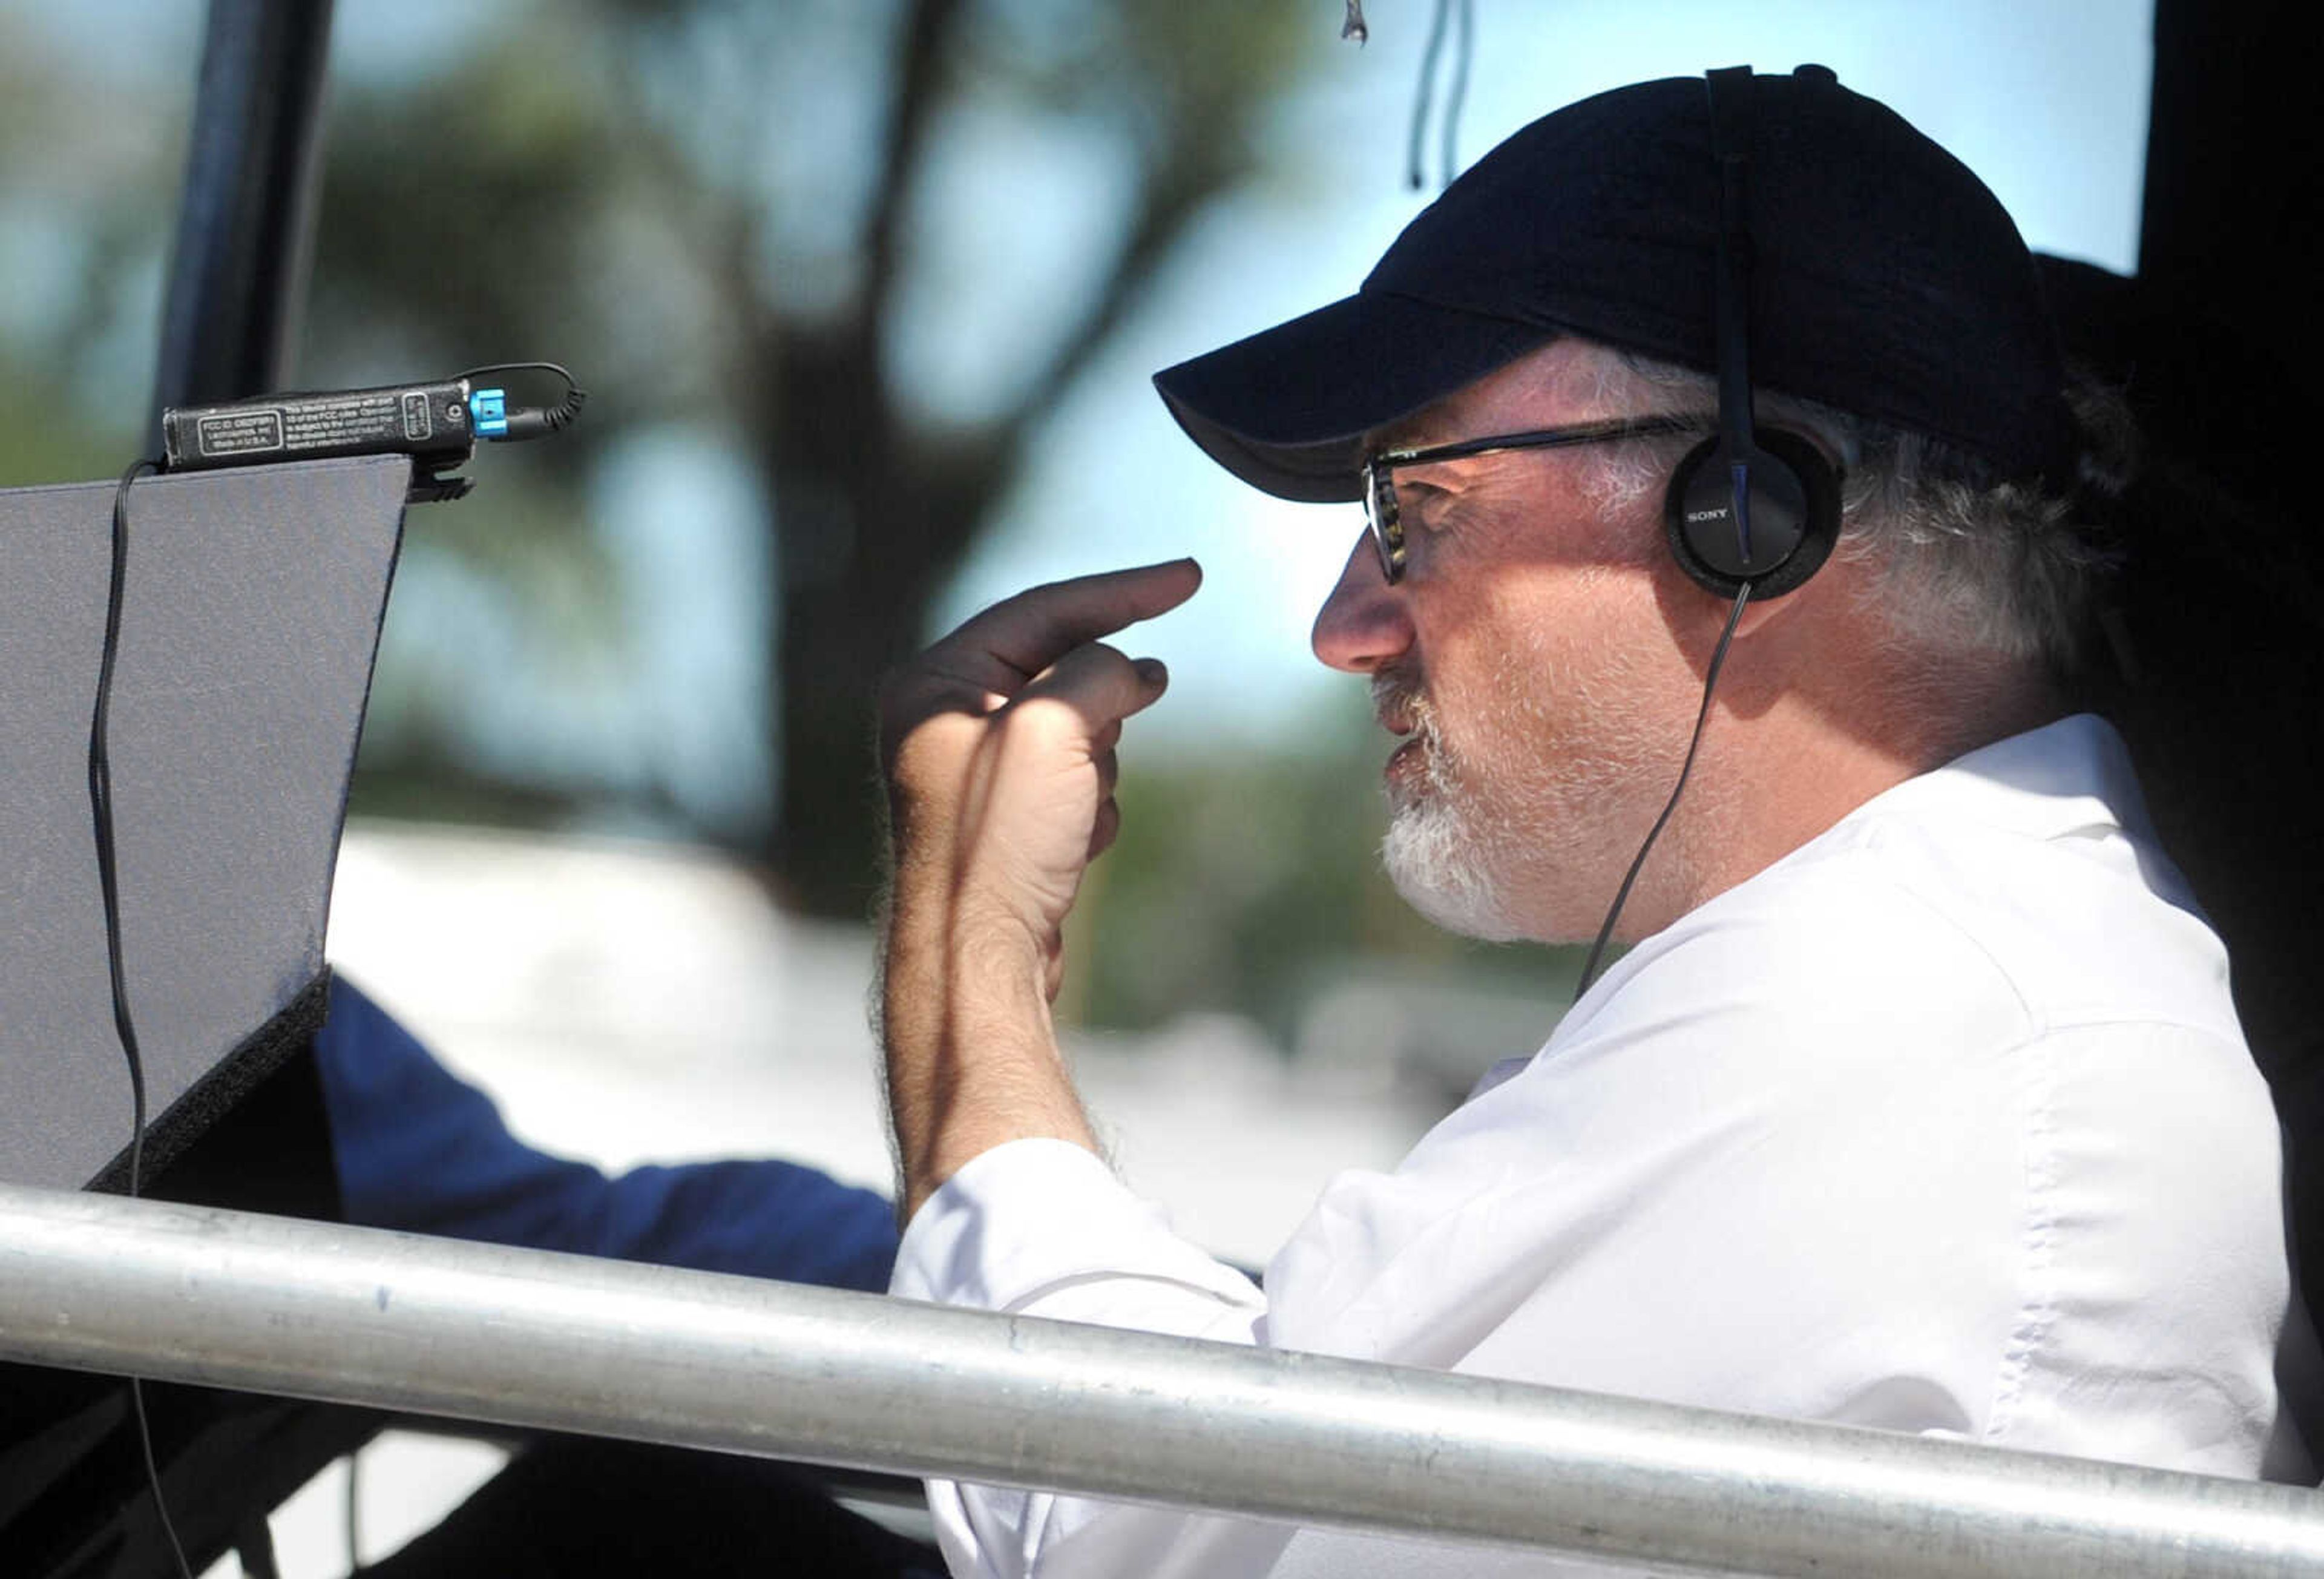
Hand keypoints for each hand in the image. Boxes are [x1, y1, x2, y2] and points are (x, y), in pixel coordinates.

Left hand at [879, 559, 1201, 991]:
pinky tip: (1073, 846)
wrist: (981, 959)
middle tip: (1138, 706)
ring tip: (1074, 811)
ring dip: (1099, 762)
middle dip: (1106, 699)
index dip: (1122, 591)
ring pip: (1079, 728)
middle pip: (1062, 669)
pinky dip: (1092, 805)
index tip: (1189, 577)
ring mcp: (978, 773)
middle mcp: (946, 720)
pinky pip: (1077, 781)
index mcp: (935, 683)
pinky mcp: (1009, 820)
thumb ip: (1099, 672)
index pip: (1042, 609)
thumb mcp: (1052, 728)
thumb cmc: (998, 842)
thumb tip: (1135, 671)